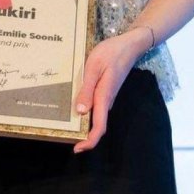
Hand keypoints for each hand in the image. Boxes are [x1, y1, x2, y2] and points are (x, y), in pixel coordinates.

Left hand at [72, 29, 149, 152]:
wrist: (129, 45)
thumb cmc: (111, 53)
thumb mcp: (94, 67)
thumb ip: (87, 88)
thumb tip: (80, 111)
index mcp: (105, 96)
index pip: (100, 126)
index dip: (89, 141)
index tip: (77, 148)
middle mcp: (107, 101)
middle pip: (96, 124)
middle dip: (82, 133)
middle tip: (64, 134)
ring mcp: (108, 97)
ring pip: (96, 115)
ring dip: (83, 122)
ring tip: (64, 121)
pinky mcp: (106, 92)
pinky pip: (96, 106)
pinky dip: (85, 110)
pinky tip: (74, 104)